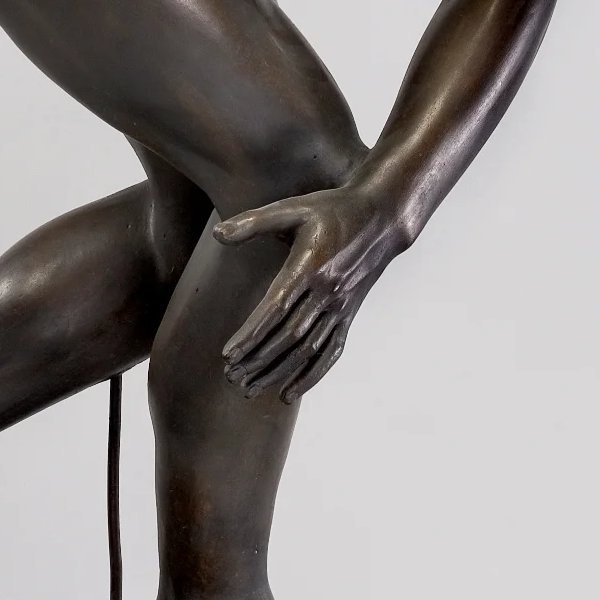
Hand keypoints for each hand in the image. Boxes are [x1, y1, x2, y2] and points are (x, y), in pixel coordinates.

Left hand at [215, 183, 410, 402]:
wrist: (382, 218)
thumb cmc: (333, 209)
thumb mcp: (293, 207)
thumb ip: (254, 221)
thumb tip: (218, 234)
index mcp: (310, 265)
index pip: (275, 309)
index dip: (251, 334)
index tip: (228, 355)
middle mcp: (327, 291)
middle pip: (289, 336)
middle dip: (258, 360)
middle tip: (230, 377)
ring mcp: (341, 307)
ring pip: (308, 349)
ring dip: (278, 372)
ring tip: (249, 388)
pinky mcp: (349, 315)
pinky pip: (331, 352)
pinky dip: (312, 376)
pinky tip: (289, 392)